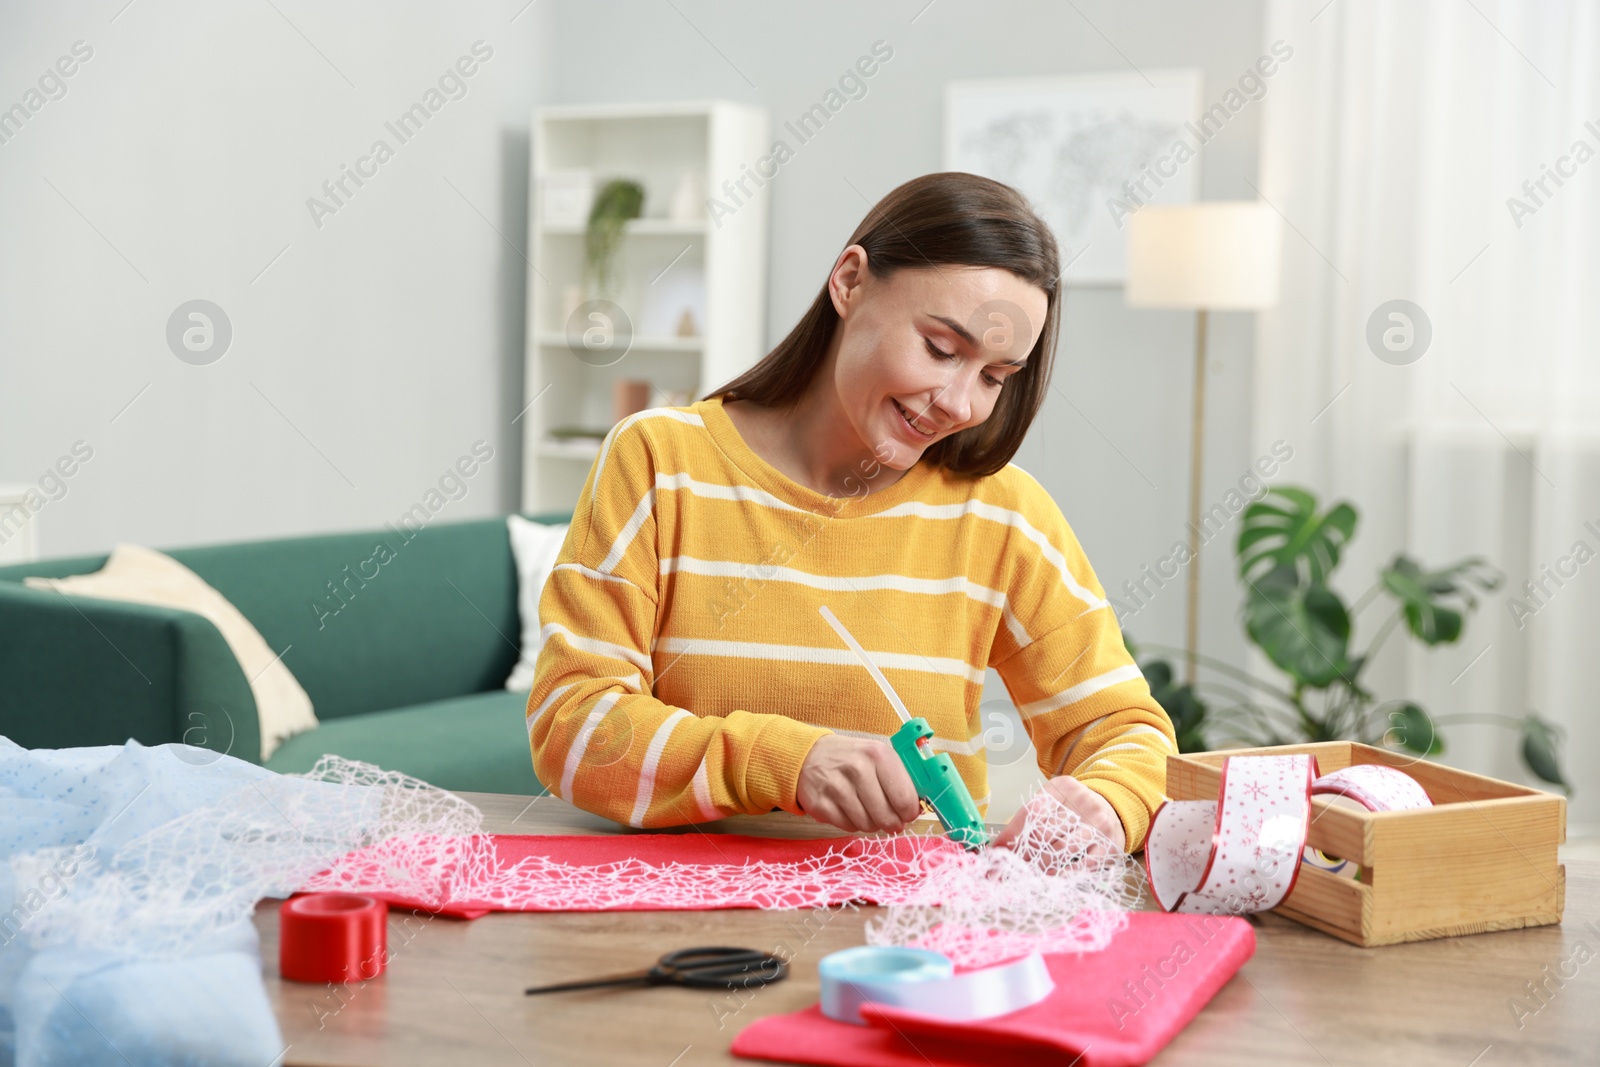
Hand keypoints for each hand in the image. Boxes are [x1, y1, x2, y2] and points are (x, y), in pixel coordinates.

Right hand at [796, 733, 923, 834]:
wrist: (809, 755)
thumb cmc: (852, 758)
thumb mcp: (878, 756)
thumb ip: (901, 779)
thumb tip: (919, 808)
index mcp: (878, 754)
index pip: (905, 798)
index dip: (909, 812)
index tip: (908, 813)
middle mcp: (857, 769)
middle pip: (886, 816)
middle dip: (892, 822)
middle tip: (890, 820)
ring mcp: (836, 787)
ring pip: (868, 825)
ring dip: (872, 823)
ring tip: (867, 810)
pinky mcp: (820, 804)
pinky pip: (848, 827)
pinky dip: (852, 823)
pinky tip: (849, 809)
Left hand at [989, 775, 1125, 860]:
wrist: (1114, 809)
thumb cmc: (1074, 808)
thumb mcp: (1052, 803)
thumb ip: (1025, 820)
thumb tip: (995, 847)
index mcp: (1063, 787)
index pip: (1031, 811)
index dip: (1012, 834)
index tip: (997, 852)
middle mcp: (1083, 803)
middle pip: (1044, 833)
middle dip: (1025, 853)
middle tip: (1014, 866)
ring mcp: (1098, 825)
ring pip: (1060, 851)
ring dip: (1041, 865)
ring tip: (1031, 871)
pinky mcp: (1109, 846)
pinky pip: (1081, 866)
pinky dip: (1063, 873)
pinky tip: (1053, 875)